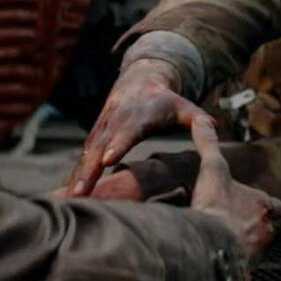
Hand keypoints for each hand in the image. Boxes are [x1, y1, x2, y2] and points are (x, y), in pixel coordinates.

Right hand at [67, 59, 206, 196]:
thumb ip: (198, 119)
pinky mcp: (94, 137)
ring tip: (68, 198)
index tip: (107, 159)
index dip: (118, 143)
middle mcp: (116, 121)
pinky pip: (82, 158)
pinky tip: (66, 195)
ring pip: (87, 154)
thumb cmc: (165, 101)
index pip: (128, 130)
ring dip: (77, 176)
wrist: (138, 81)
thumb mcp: (183, 106)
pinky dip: (74, 175)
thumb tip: (214, 126)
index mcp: (140, 114)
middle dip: (89, 169)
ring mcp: (102, 129)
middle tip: (80, 192)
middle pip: (101, 146)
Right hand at [189, 117, 280, 260]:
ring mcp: (256, 253)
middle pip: (264, 228)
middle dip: (251, 226)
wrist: (210, 244)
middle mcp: (265, 231)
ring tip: (219, 242)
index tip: (255, 204)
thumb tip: (201, 119)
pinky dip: (229, 262)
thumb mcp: (212, 169)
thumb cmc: (216, 206)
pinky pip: (239, 267)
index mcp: (263, 206)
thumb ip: (208, 144)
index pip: (276, 206)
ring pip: (253, 249)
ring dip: (240, 245)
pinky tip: (213, 258)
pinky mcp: (242, 271)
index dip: (266, 205)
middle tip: (230, 223)